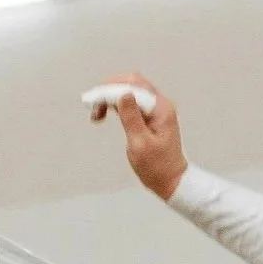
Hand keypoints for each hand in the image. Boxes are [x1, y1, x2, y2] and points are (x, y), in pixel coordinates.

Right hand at [90, 73, 187, 199]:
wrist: (170, 179)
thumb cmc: (157, 166)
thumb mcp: (140, 143)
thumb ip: (131, 117)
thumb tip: (124, 94)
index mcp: (161, 109)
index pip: (134, 86)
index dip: (111, 90)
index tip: (93, 100)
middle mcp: (160, 104)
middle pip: (132, 83)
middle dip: (110, 89)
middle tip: (92, 105)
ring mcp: (155, 109)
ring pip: (130, 90)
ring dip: (111, 97)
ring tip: (96, 114)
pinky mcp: (149, 115)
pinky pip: (131, 101)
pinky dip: (116, 104)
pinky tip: (104, 113)